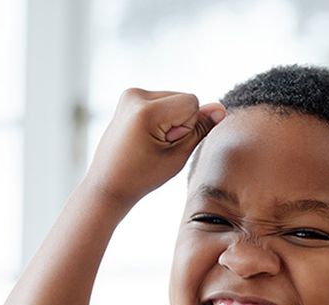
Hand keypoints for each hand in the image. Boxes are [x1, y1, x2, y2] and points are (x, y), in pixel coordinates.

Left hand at [83, 88, 225, 202]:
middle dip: (180, 122)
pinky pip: (162, 102)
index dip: (189, 126)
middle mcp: (135, 95)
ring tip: (150, 143)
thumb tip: (220, 109)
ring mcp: (130, 95)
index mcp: (146, 111)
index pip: (192, 102)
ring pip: (174, 100)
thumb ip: (200, 129)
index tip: (166, 145)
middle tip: (157, 146)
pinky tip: (146, 136)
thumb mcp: (177, 157)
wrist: (108, 184)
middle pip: (184, 98)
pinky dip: (161, 118)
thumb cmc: (141, 177)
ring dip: (171, 120)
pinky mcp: (129, 98)